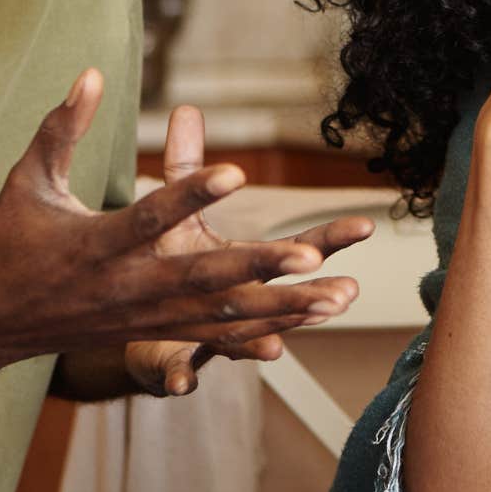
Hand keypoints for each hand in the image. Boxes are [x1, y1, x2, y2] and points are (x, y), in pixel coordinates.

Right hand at [0, 69, 362, 373]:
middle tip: (311, 253)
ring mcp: (146, 316)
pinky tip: (313, 319)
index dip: (191, 196)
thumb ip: (62, 127)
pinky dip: (269, 328)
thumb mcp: (27, 180)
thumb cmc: (9, 241)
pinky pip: (219, 335)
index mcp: (94, 245)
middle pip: (201, 278)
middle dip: (259, 266)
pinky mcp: (156, 332)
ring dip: (284, 305)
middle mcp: (126, 286)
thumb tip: (90, 71)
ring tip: (339, 293)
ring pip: (223, 315)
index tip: (236, 173)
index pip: (148, 218)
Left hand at [126, 105, 374, 395]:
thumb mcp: (175, 207)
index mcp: (249, 266)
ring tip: (276, 348)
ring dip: (257, 343)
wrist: (123, 315)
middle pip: (284, 299)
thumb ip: (185, 164)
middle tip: (345, 294)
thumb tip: (187, 108)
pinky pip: (176, 369)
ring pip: (239, 343)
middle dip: (313, 297)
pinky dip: (179, 375)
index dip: (333, 239)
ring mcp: (211, 336)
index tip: (367, 226)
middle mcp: (241, 305)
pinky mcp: (171, 357)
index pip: (301, 250)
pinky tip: (177, 384)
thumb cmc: (162, 257)